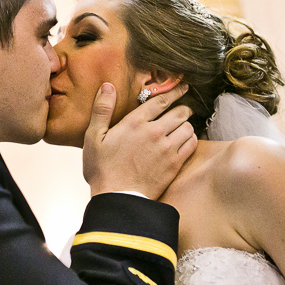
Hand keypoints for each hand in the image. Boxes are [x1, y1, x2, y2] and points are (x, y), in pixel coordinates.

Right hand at [83, 82, 195, 198]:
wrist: (117, 198)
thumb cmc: (102, 169)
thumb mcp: (93, 137)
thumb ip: (101, 109)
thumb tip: (108, 86)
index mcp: (135, 123)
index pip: (161, 100)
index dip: (174, 90)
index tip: (182, 86)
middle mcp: (154, 132)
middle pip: (180, 112)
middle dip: (183, 108)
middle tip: (182, 109)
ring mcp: (167, 149)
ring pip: (188, 127)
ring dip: (186, 124)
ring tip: (182, 126)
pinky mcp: (174, 164)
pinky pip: (191, 144)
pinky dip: (190, 139)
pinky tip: (184, 141)